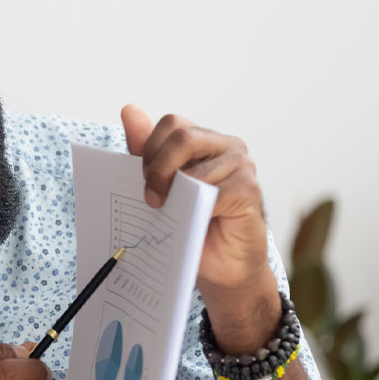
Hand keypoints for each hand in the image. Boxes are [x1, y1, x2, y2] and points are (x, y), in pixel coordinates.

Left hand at [120, 105, 279, 351]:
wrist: (221, 269)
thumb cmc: (190, 226)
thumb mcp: (161, 186)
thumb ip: (146, 151)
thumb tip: (129, 110)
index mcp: (203, 140)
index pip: (171, 125)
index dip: (150, 149)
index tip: (142, 178)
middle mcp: (226, 146)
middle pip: (182, 137)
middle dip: (157, 168)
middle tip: (151, 198)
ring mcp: (241, 166)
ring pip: (195, 166)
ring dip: (175, 193)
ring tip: (171, 213)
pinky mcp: (249, 190)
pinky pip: (213, 192)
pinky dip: (196, 208)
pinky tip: (196, 220)